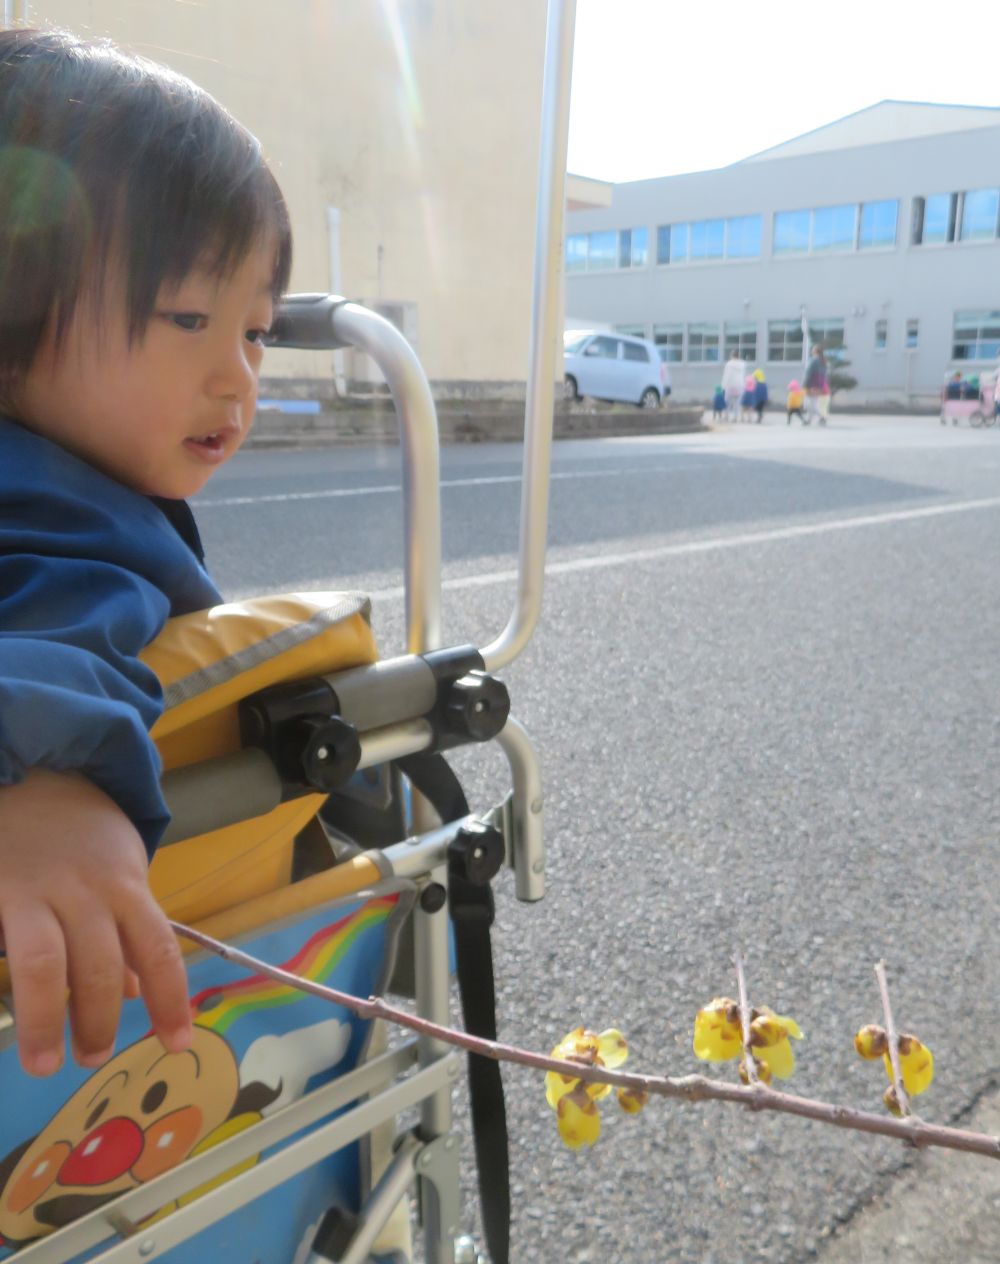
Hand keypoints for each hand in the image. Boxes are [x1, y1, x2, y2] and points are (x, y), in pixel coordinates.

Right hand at [0, 769, 192, 1075]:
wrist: (33, 770)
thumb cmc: (80, 834)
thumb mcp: (119, 873)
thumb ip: (128, 932)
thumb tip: (142, 992)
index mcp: (126, 886)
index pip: (159, 950)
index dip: (171, 1000)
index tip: (177, 1044)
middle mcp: (86, 891)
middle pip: (101, 967)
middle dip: (100, 1022)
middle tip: (94, 1060)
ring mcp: (34, 891)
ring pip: (45, 966)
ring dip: (48, 1021)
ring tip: (46, 1061)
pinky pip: (1, 943)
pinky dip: (8, 989)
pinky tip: (8, 1015)